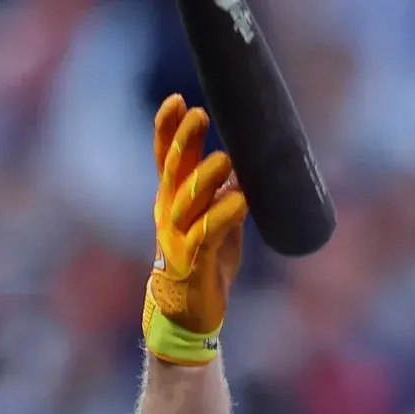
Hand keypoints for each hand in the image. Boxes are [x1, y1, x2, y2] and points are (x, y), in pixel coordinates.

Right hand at [144, 93, 248, 365]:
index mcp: (172, 200)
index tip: (178, 101)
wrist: (188, 312)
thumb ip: (225, 193)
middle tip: (200, 115)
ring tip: (226, 159)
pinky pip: (208, 234)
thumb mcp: (217, 221)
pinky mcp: (193, 262)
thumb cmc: (205, 261)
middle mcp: (170, 214)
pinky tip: (239, 200)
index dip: (168, 129)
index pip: (166, 158)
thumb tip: (248, 164)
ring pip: (189, 202)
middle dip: (185, 142)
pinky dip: (224, 215)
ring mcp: (178, 238)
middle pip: (174, 171)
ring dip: (206, 178)